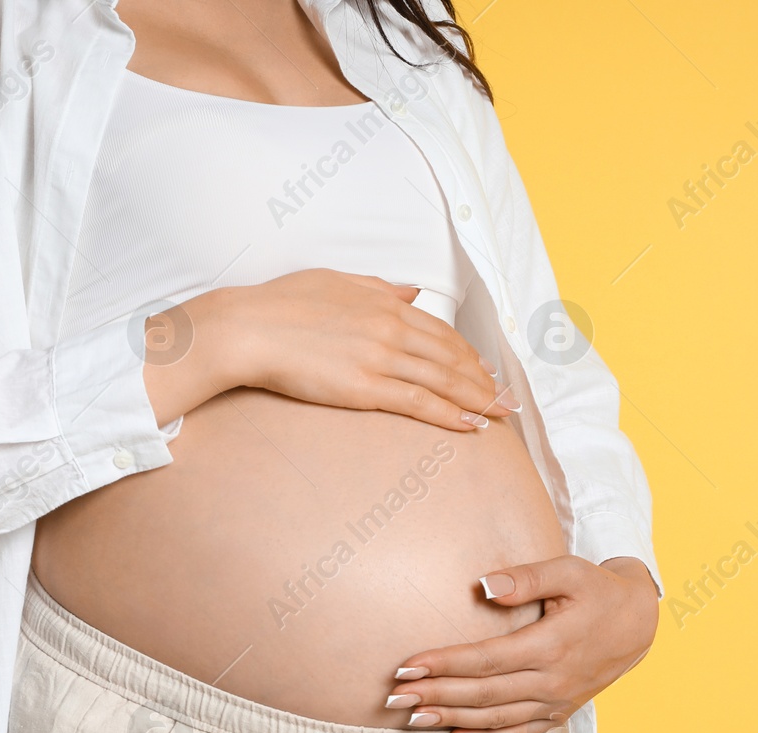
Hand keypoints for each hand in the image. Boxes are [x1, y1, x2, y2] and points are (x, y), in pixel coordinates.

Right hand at [140, 269, 517, 430]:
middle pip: (451, 357)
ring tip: (500, 416)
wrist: (248, 329)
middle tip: (509, 399)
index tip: (487, 369)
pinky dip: (449, 414)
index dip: (468, 353)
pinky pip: (419, 402)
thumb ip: (378, 287)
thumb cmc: (280, 305)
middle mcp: (391, 327)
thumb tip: (412, 290)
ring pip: (443, 381)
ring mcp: (380, 358)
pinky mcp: (366, 387)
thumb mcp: (335, 282)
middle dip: (484, 380)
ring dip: (478, 400)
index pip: (440, 331)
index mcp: (384, 302)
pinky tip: (470, 426)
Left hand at [388, 556, 658, 732]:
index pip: (485, 659)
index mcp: (551, 645)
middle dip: (435, 696)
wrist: (639, 623)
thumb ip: (526, 578)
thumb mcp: (569, 571)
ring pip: (496, 719)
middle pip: (483, 694)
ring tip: (412, 719)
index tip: (408, 665)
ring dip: (451, 721)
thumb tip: (483, 586)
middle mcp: (552, 680)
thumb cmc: (598, 590)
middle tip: (395, 697)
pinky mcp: (558, 713)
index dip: (444, 664)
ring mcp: (556, 702)